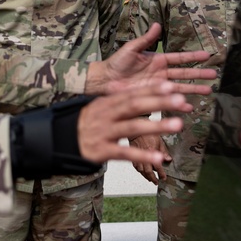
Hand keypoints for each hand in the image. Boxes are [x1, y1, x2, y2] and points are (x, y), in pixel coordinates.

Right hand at [77, 81, 191, 164]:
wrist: (60, 141)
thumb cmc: (85, 123)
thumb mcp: (97, 106)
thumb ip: (114, 97)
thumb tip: (128, 84)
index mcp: (106, 102)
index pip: (132, 93)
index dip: (151, 89)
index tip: (170, 86)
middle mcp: (106, 115)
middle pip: (134, 106)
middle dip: (158, 102)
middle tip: (180, 100)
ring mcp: (104, 132)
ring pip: (132, 127)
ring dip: (156, 126)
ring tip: (177, 124)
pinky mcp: (102, 151)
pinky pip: (124, 153)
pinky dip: (142, 155)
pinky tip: (159, 157)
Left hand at [89, 23, 217, 94]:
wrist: (105, 80)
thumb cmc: (117, 63)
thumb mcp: (132, 49)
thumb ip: (146, 39)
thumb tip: (157, 24)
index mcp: (158, 59)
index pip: (180, 58)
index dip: (193, 57)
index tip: (208, 55)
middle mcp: (161, 73)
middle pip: (185, 73)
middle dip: (199, 74)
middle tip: (214, 76)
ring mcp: (158, 86)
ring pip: (180, 87)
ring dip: (194, 90)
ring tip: (208, 92)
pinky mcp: (153, 97)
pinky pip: (168, 100)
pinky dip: (178, 105)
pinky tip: (189, 108)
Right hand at [130, 134, 168, 184]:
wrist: (136, 131)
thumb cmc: (147, 134)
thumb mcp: (159, 140)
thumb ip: (164, 151)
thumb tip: (169, 159)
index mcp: (151, 150)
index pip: (158, 166)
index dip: (161, 173)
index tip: (164, 177)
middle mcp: (143, 155)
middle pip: (148, 172)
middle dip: (153, 178)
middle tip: (157, 182)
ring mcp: (137, 156)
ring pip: (141, 171)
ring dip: (146, 176)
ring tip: (150, 179)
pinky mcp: (132, 156)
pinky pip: (136, 168)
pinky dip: (140, 172)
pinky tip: (142, 173)